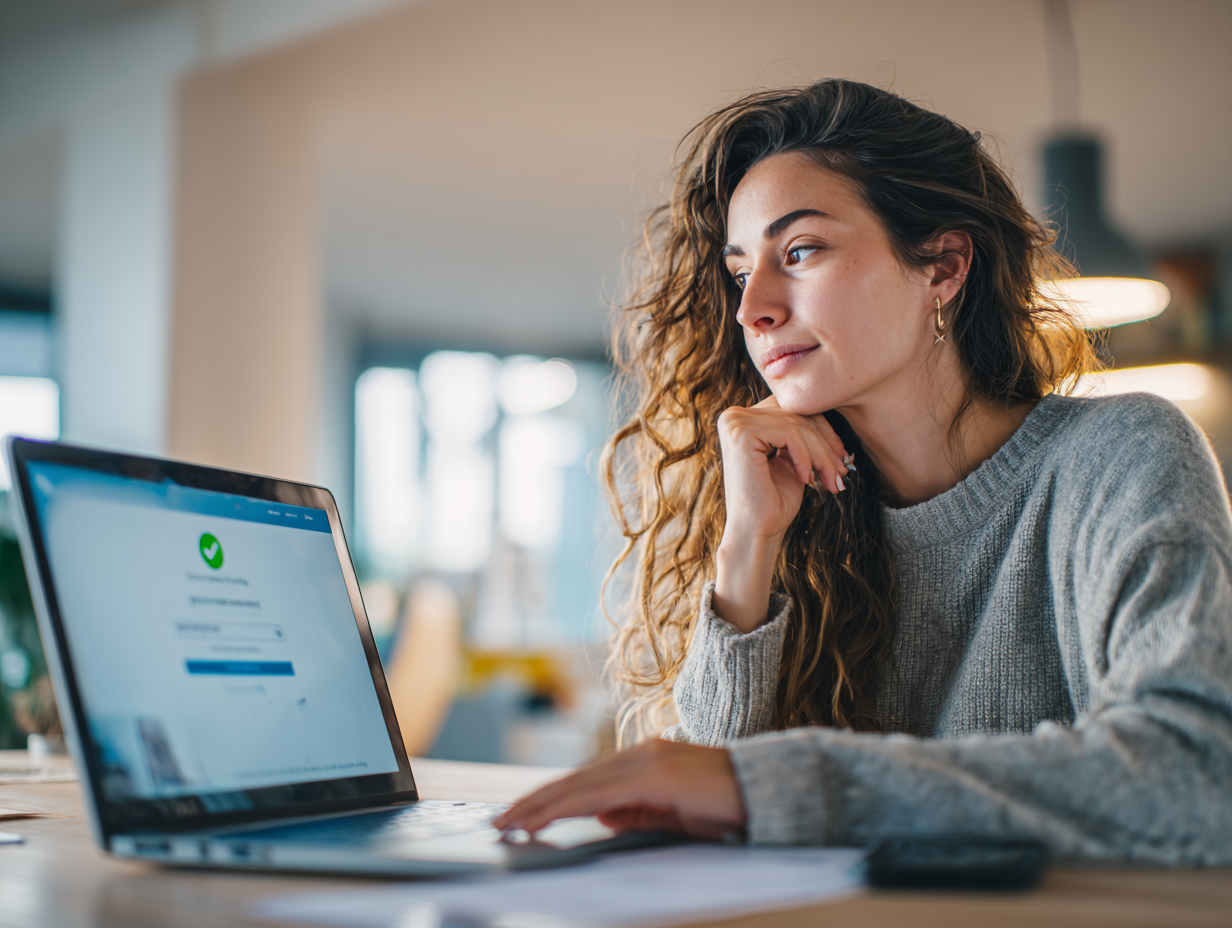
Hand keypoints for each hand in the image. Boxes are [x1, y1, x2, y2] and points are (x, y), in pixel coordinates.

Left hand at [491, 740, 746, 840]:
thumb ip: (637, 812)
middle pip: (574, 780)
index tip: (520, 814)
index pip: (585, 781)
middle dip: (533, 802)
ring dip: (540, 806)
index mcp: (643, 762)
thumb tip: (600, 817)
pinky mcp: (654, 775)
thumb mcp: (672, 813)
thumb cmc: (726, 805)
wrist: (767, 790)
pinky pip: (599, 794)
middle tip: (499, 821)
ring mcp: (646, 761)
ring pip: (579, 785)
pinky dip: (566, 807)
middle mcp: (639, 755)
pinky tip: (544, 820)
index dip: (549, 797)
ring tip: (510, 823)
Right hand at [715, 396, 849, 630]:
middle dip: (826, 443)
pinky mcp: (741, 434)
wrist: (757, 532)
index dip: (823, 430)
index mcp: (743, 419)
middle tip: (841, 472)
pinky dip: (806, 457)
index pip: (793, 408)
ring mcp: (735, 423)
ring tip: (829, 480)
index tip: (842, 457)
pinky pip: (790, 433)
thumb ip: (803, 433)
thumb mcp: (793, 459)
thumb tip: (837, 410)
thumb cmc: (774, 501)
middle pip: (796, 413)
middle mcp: (734, 416)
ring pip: (797, 424)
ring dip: (821, 454)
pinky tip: (806, 479)